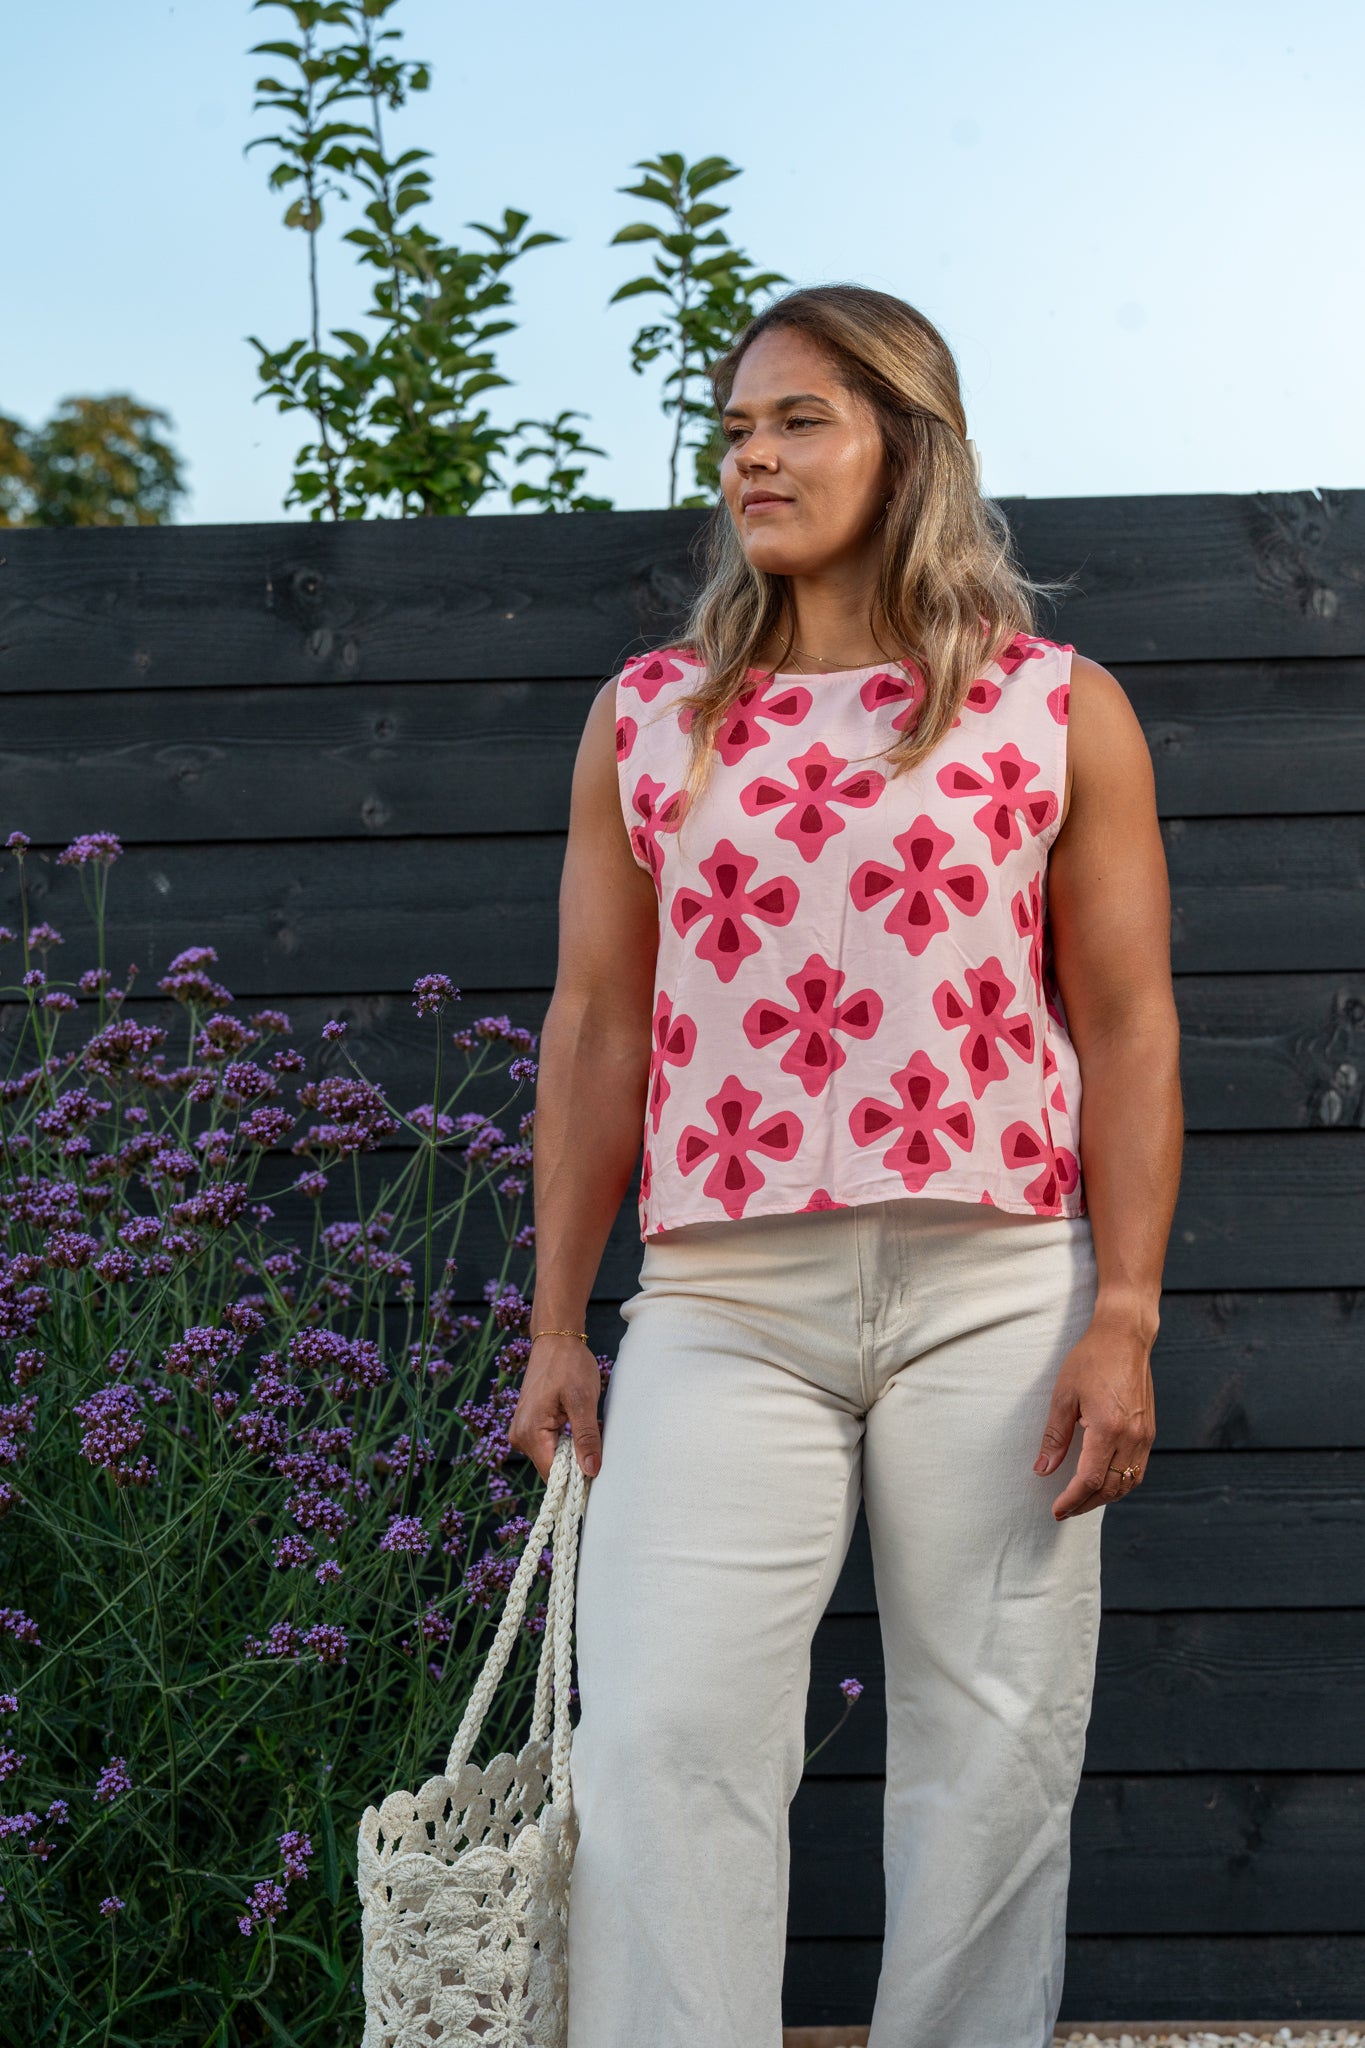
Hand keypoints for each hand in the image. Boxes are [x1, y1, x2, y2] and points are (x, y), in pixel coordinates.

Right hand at [509, 1335, 603, 1482]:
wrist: (556, 1340)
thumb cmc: (569, 1365)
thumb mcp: (583, 1401)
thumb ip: (586, 1437)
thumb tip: (591, 1471)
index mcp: (530, 1433)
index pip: (553, 1475)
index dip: (576, 1478)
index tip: (598, 1473)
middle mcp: (520, 1436)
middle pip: (551, 1468)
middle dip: (576, 1463)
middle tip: (597, 1445)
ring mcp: (522, 1431)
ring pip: (552, 1457)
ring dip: (572, 1451)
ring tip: (588, 1430)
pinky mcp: (528, 1425)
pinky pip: (549, 1445)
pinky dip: (566, 1440)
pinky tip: (578, 1425)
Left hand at [1033, 1307, 1155, 1519]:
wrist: (1126, 1337)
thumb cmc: (1092, 1359)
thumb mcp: (1064, 1395)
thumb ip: (1055, 1436)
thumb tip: (1043, 1469)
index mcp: (1108, 1429)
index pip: (1089, 1480)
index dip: (1071, 1500)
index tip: (1056, 1510)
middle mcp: (1132, 1437)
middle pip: (1109, 1488)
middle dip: (1085, 1504)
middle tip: (1064, 1510)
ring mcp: (1145, 1436)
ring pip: (1127, 1483)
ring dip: (1104, 1498)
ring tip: (1081, 1501)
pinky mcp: (1150, 1432)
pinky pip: (1137, 1469)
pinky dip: (1120, 1483)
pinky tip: (1103, 1482)